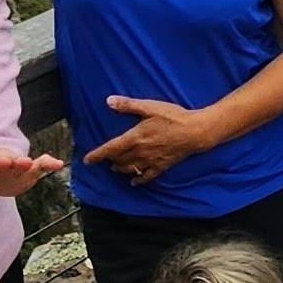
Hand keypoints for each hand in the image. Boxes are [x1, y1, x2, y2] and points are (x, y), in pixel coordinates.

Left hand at [0, 143, 66, 210]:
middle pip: (0, 160)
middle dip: (4, 160)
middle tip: (7, 162)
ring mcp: (14, 164)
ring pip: (21, 162)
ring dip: (26, 162)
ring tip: (31, 162)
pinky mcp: (27, 171)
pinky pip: (38, 166)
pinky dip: (48, 163)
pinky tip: (57, 164)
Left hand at [85, 96, 209, 181]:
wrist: (195, 132)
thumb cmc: (173, 117)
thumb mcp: (150, 107)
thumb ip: (128, 105)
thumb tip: (109, 101)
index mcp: (135, 137)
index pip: (110, 149)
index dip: (97, 155)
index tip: (87, 160)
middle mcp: (140, 152)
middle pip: (119, 160)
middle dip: (109, 160)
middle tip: (104, 158)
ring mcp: (151, 161)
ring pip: (130, 169)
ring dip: (120, 169)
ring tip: (115, 167)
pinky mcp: (161, 166)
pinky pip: (146, 177)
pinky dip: (138, 180)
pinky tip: (134, 181)